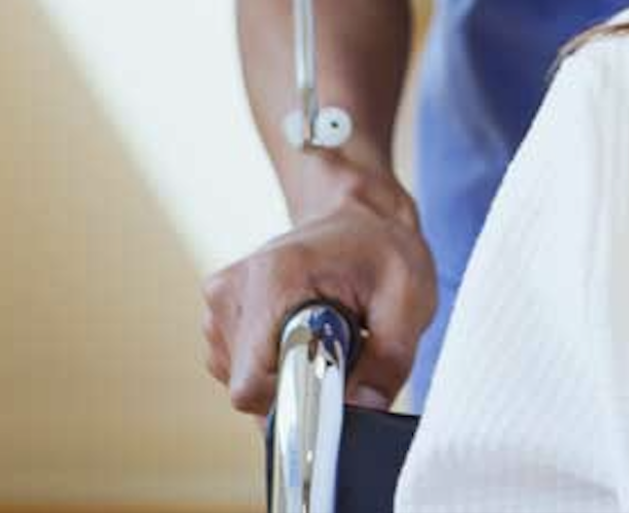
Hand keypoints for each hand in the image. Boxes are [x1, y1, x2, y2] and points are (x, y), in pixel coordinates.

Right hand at [201, 161, 436, 415]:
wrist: (358, 217)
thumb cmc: (383, 250)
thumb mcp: (408, 298)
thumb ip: (389, 359)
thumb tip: (361, 411)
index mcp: (274, 277)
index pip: (254, 383)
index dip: (297, 399)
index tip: (334, 381)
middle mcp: (233, 290)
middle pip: (250, 389)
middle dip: (298, 385)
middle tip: (340, 347)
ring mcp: (220, 305)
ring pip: (246, 385)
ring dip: (288, 375)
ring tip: (323, 333)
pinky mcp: (220, 317)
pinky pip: (242, 372)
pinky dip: (276, 366)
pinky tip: (302, 333)